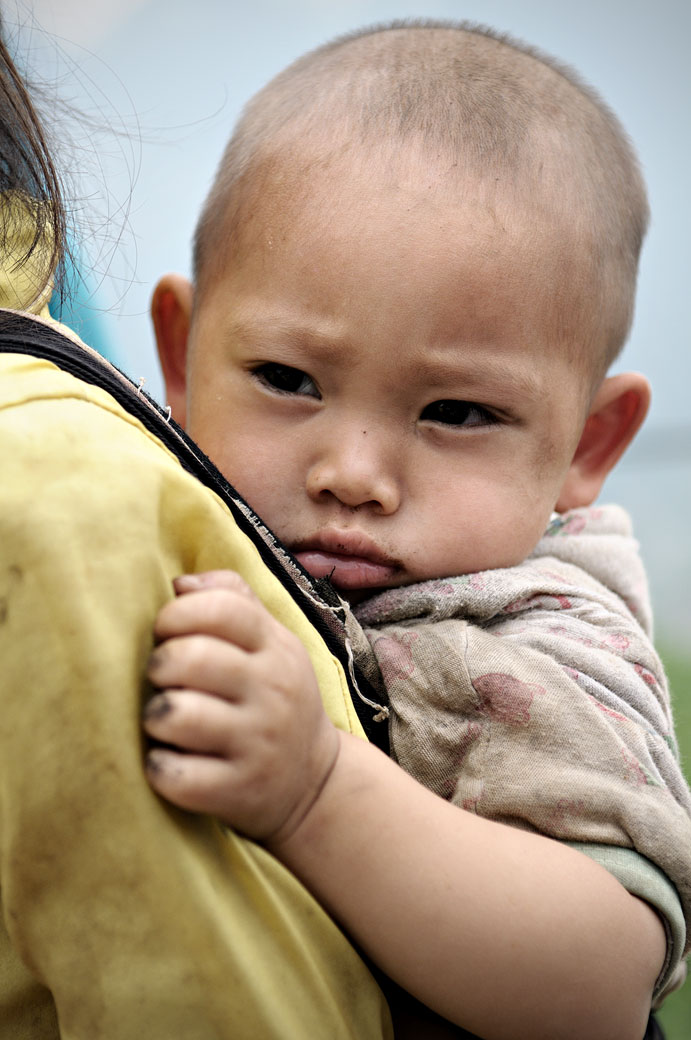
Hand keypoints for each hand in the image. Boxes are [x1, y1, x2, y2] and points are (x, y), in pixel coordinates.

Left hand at [143, 570, 339, 842]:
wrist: (313, 781)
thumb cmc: (273, 697)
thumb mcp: (271, 642)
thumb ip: (232, 599)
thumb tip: (181, 583)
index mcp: (275, 647)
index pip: (223, 608)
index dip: (179, 613)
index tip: (166, 631)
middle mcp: (272, 692)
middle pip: (192, 658)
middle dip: (158, 665)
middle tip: (162, 678)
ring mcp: (257, 743)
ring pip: (178, 715)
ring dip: (155, 716)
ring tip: (164, 720)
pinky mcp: (238, 790)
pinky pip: (175, 774)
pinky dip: (160, 768)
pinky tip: (170, 760)